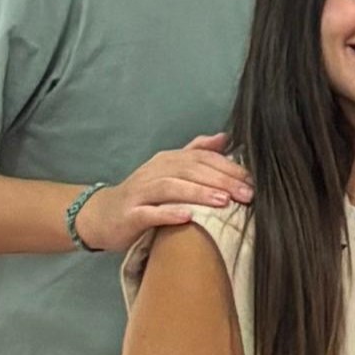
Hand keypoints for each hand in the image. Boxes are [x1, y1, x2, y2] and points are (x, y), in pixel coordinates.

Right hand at [79, 136, 250, 250]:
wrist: (101, 215)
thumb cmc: (145, 195)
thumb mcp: (170, 171)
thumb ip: (196, 153)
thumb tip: (225, 137)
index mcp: (168, 161)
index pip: (202, 159)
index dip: (228, 168)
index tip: (253, 180)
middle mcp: (153, 172)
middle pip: (190, 171)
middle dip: (221, 181)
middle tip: (247, 193)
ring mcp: (139, 193)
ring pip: (170, 188)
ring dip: (198, 193)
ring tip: (223, 201)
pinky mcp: (129, 215)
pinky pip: (148, 213)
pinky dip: (168, 214)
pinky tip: (188, 217)